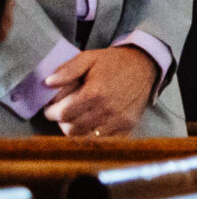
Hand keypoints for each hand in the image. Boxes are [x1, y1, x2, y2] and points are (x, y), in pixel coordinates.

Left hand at [42, 44, 156, 135]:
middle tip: (62, 114)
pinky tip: (91, 125)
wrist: (145, 67)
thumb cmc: (114, 62)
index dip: (51, 113)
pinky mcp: (128, 127)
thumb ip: (68, 69)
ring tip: (76, 119)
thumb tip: (48, 83)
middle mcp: (107, 110)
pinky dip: (93, 136)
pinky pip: (104, 141)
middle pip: (72, 129)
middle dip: (62, 122)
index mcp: (95, 93)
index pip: (63, 114)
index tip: (50, 109)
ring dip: (76, 130)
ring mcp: (119, 120)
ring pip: (86, 137)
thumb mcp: (89, 58)